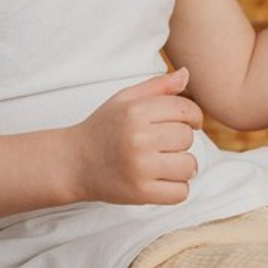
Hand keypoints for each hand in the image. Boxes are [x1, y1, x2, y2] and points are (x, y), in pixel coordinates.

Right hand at [73, 68, 203, 204]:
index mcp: (135, 111)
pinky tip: (164, 180)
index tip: (190, 122)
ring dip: (183, 166)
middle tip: (167, 144)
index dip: (194, 116)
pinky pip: (180, 192)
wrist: (73, 163)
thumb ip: (157, 86)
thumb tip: (186, 74)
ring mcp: (139, 168)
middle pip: (187, 137)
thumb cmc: (104, 127)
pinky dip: (177, 188)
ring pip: (188, 166)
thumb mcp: (125, 99)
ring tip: (168, 163)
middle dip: (182, 140)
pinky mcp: (140, 193)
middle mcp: (138, 138)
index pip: (185, 109)